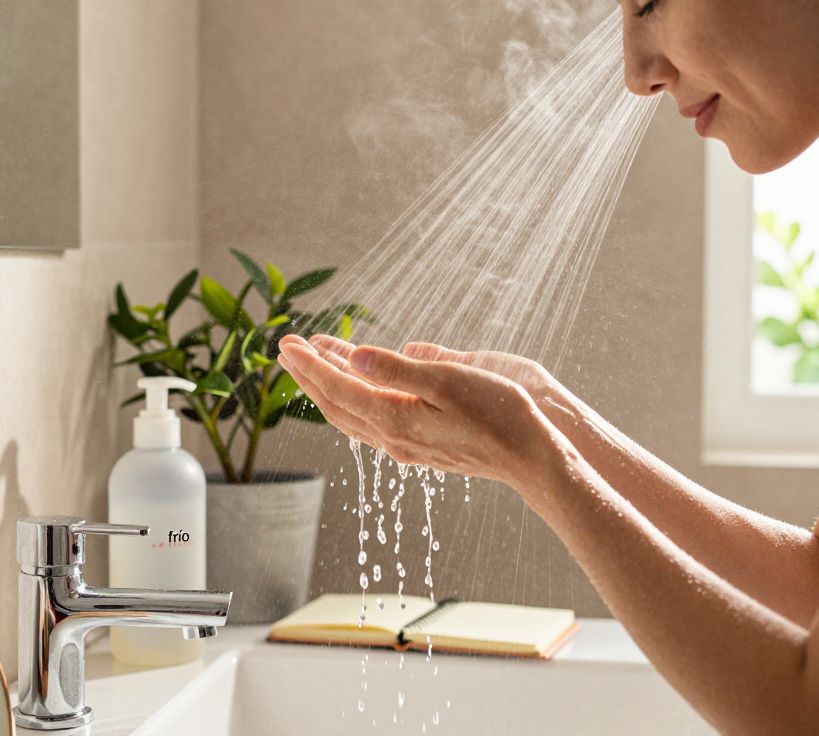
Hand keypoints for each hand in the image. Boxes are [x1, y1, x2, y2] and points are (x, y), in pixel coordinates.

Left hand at [276, 335, 564, 486]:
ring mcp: (406, 446)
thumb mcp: (448, 380)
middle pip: (336, 405)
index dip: (309, 365)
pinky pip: (372, 422)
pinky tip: (357, 390)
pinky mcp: (420, 447)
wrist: (531, 457)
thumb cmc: (498, 413)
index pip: (337, 389)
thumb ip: (398, 369)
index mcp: (395, 419)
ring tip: (314, 361)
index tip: (286, 343)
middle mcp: (393, 437)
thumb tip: (354, 357)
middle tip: (287, 350)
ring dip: (329, 387)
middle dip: (309, 376)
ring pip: (353, 415)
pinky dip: (354, 400)